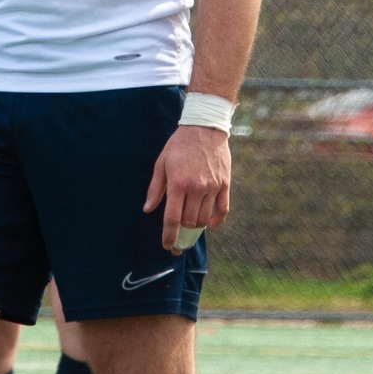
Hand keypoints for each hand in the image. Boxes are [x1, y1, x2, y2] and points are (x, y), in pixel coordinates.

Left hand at [145, 124, 231, 253]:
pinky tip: (210, 225)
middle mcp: (196, 187)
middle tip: (178, 238)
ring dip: (196, 227)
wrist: (205, 127)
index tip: (167, 245)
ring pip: (205, 219)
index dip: (169, 236)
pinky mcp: (224, 184)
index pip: (172, 218)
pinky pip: (222, 210)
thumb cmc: (179, 145)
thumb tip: (148, 210)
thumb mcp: (161, 163)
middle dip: (182, 233)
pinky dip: (216, 222)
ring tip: (190, 226)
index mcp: (178, 183)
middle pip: (189, 222)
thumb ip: (155, 189)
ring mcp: (212, 187)